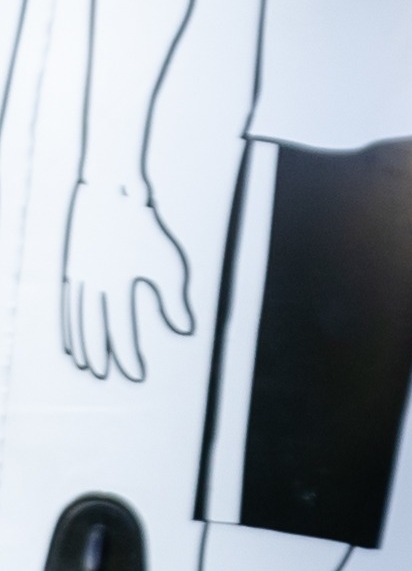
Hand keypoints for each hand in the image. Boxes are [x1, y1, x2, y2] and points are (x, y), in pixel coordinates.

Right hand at [61, 181, 194, 382]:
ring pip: (76, 318)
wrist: (112, 193)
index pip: (121, 331)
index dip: (128, 356)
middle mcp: (92, 285)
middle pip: (93, 329)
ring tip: (84, 363)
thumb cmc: (147, 228)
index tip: (135, 375)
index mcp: (116, 286)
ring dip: (80, 343)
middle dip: (100, 355)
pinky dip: (68, 322)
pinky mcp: (71, 266)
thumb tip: (185, 330)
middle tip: (103, 376)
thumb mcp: (169, 264)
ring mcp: (77, 276)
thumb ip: (174, 300)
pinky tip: (70, 334)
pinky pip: (66, 303)